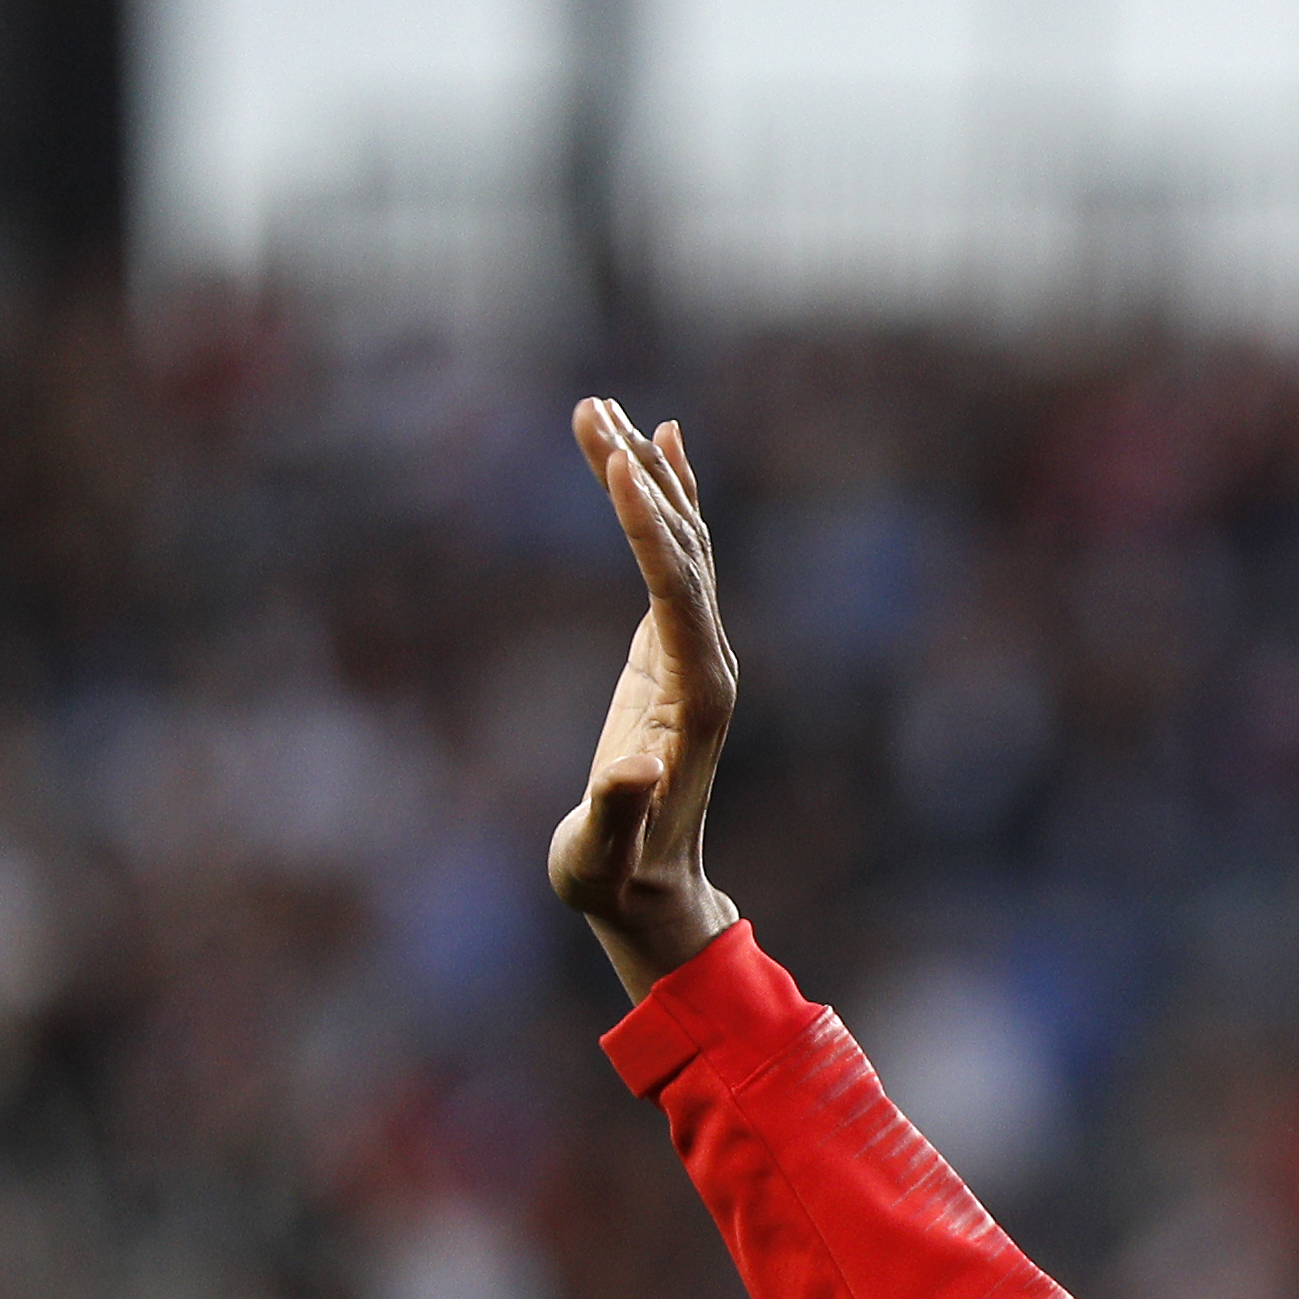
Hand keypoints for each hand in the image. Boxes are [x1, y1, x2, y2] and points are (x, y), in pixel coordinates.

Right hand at [548, 398, 743, 1000]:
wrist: (650, 890)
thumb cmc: (615, 877)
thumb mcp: (602, 855)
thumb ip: (617, 812)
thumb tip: (632, 768)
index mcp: (697, 698)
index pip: (675, 591)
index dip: (647, 529)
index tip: (617, 463)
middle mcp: (709, 662)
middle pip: (679, 549)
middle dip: (635, 477)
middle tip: (589, 408)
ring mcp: (696, 652)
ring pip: (679, 544)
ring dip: (644, 476)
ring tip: (600, 409)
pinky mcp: (673, 651)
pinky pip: (675, 560)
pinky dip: (665, 502)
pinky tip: (656, 448)